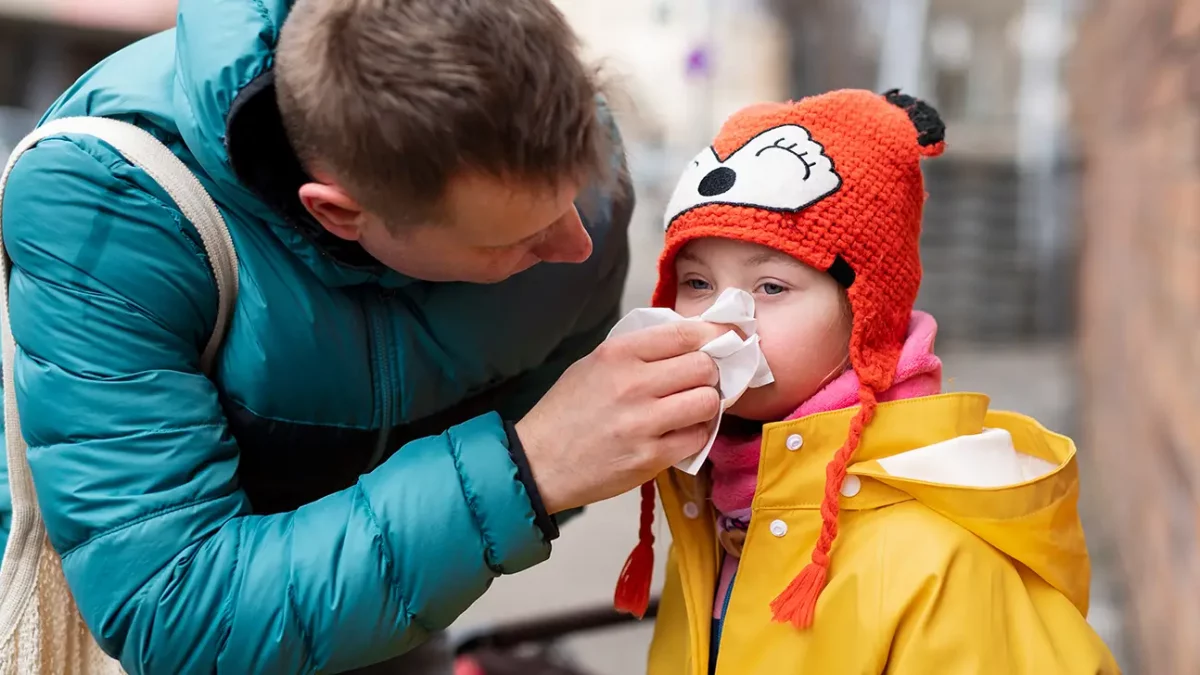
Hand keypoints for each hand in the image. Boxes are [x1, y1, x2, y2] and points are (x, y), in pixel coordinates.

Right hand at [516, 321, 728, 513]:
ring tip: (693, 407)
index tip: (729, 339)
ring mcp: (642, 423)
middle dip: (712, 372)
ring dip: (708, 404)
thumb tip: (690, 341)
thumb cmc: (567, 412)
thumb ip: (639, 351)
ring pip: (707, 402)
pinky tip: (682, 431)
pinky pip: (697, 438)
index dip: (717, 335)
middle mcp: (632, 384)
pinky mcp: (650, 458)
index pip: (685, 334)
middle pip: (704, 367)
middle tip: (704, 380)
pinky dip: (697, 433)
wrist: (539, 462)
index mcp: (618, 354)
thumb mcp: (594, 364)